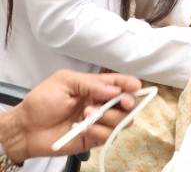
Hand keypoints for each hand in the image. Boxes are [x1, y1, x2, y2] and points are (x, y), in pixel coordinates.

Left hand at [0, 70, 140, 162]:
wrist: (25, 129)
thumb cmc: (42, 101)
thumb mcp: (65, 81)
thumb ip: (91, 84)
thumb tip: (116, 91)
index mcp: (96, 87)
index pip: (120, 84)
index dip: (131, 84)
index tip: (135, 87)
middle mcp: (101, 104)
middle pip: (129, 103)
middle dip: (128, 102)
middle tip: (121, 103)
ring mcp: (99, 122)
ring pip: (122, 120)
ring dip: (109, 117)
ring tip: (87, 115)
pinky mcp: (94, 139)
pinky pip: (108, 136)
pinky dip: (100, 131)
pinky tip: (84, 128)